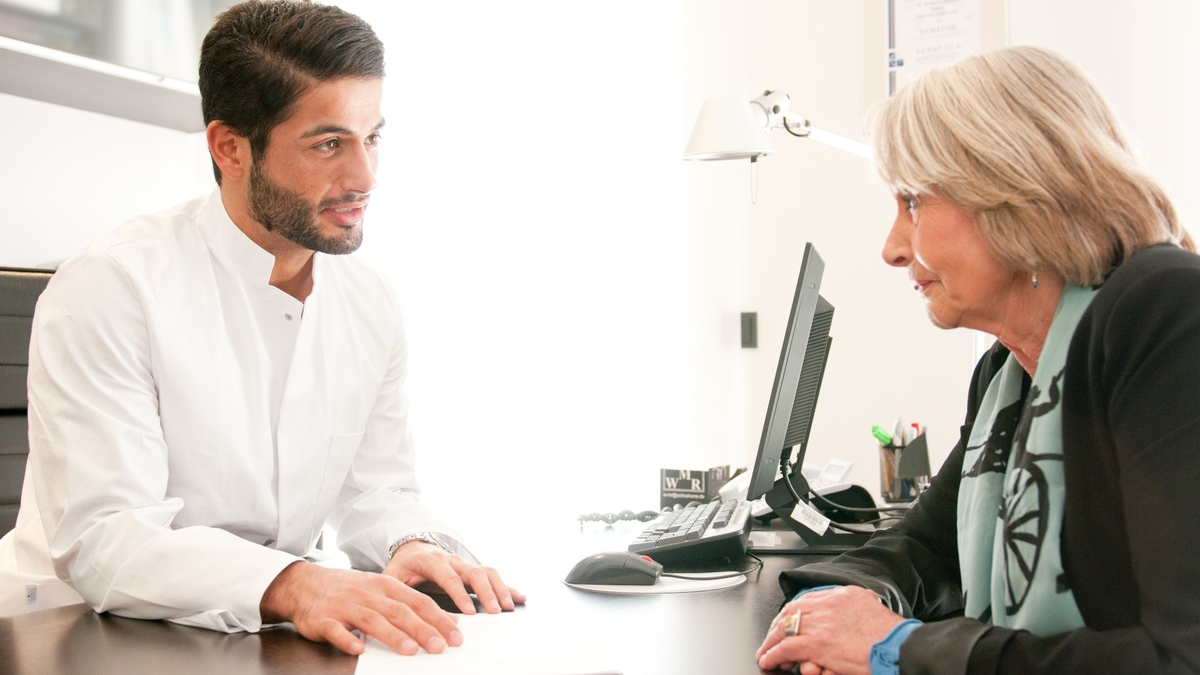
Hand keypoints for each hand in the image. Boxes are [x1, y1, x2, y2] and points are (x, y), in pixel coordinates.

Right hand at [260, 561, 461, 655]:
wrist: (305, 584)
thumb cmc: (349, 590)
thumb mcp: (380, 590)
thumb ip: (409, 604)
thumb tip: (445, 621)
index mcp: (385, 586)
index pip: (418, 602)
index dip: (439, 618)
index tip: (457, 634)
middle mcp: (368, 594)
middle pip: (400, 611)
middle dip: (422, 629)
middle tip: (440, 646)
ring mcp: (345, 606)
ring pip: (372, 620)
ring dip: (392, 635)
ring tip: (409, 649)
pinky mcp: (323, 619)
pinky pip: (336, 630)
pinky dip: (347, 639)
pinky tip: (358, 649)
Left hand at [385, 542, 526, 614]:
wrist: (413, 547)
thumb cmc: (404, 564)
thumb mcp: (392, 574)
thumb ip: (393, 587)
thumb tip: (392, 606)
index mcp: (432, 561)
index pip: (449, 577)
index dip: (460, 594)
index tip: (470, 611)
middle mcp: (453, 560)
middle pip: (474, 573)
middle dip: (486, 592)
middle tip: (496, 611)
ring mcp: (465, 563)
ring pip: (487, 572)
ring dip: (500, 589)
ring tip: (508, 607)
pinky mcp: (473, 569)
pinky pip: (493, 576)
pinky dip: (508, 586)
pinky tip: (519, 597)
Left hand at [756, 585, 903, 674]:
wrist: (898, 646)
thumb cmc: (889, 634)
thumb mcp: (870, 607)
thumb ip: (854, 604)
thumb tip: (843, 611)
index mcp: (841, 595)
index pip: (806, 599)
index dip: (792, 612)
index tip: (785, 621)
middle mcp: (828, 606)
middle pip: (792, 612)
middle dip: (778, 626)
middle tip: (771, 638)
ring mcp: (821, 624)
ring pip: (785, 629)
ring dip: (772, 642)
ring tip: (766, 652)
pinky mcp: (817, 644)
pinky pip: (787, 648)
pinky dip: (773, 654)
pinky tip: (768, 660)